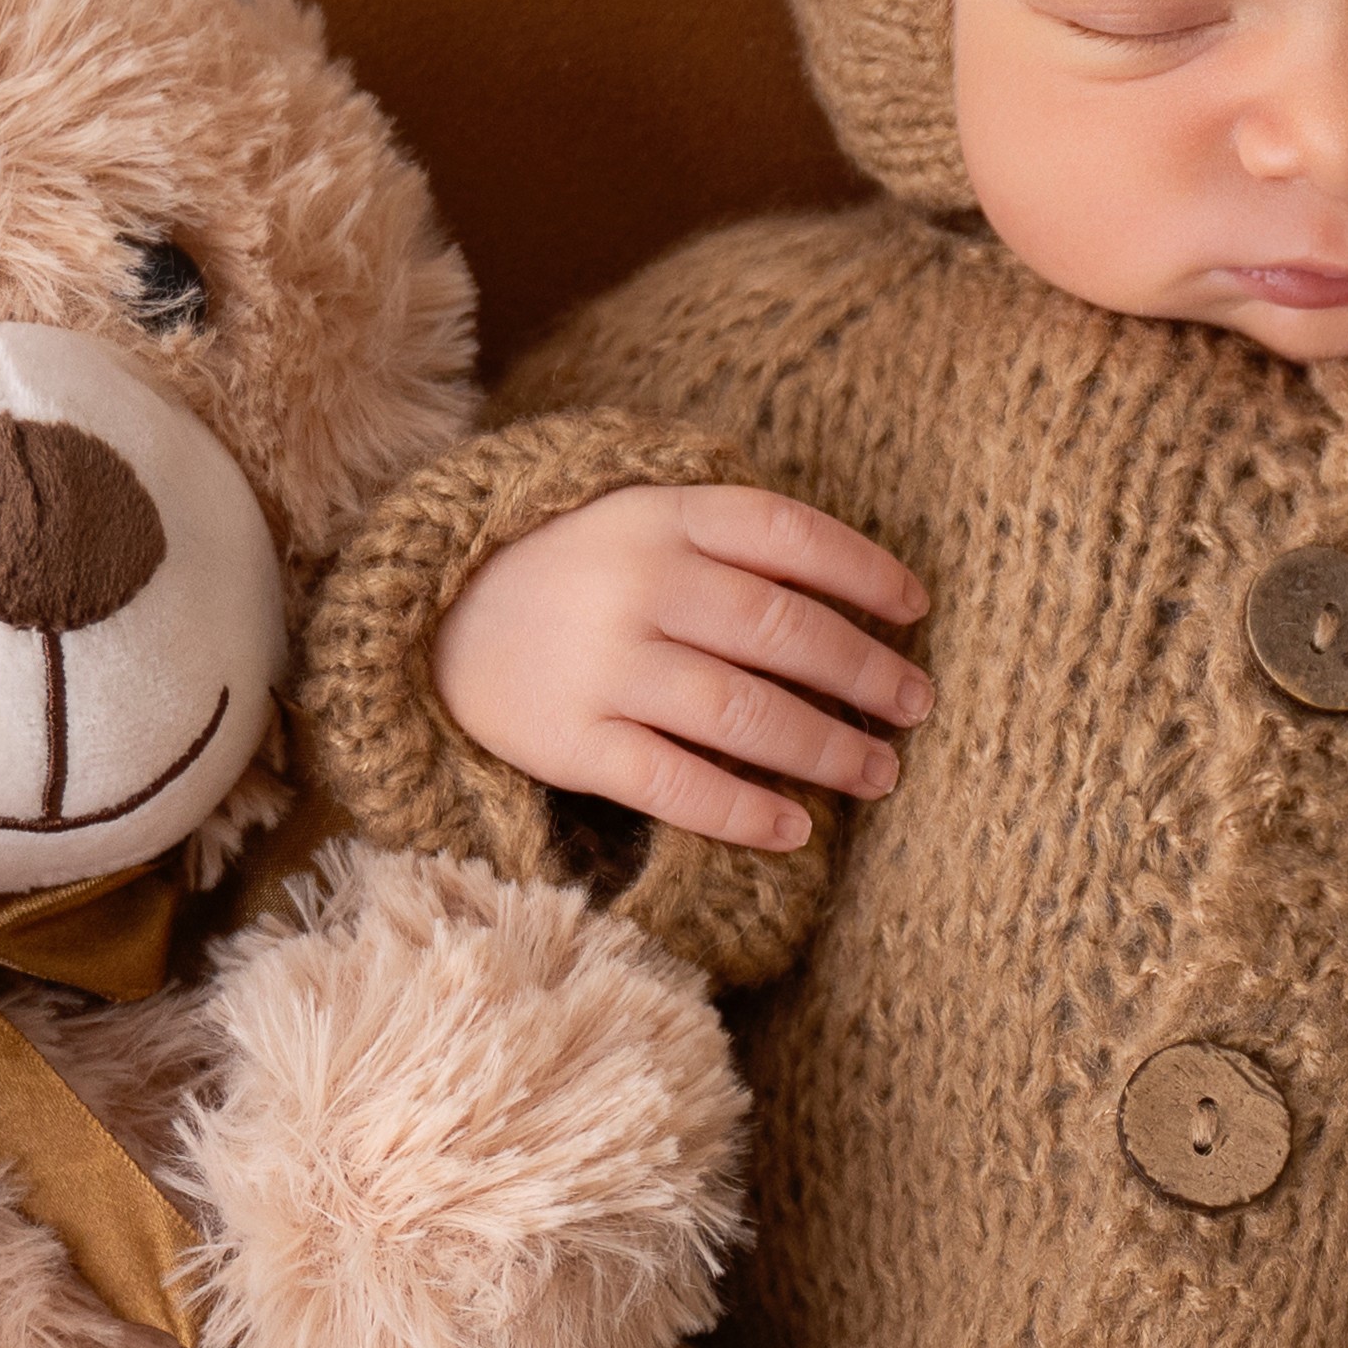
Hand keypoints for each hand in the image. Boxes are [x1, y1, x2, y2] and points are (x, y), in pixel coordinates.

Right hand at [437, 485, 930, 852]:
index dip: (863, 570)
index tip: (914, 608)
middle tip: (916, 706)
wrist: (431, 622)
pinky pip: (677, 783)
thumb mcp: (636, 519)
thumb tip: (852, 598)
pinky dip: (744, 811)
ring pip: (743, 711)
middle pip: (782, 629)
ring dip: (826, 748)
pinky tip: (794, 830)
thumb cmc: (569, 573)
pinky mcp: (573, 742)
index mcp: (661, 517)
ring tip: (879, 772)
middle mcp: (639, 584)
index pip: (788, 533)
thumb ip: (725, 539)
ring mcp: (604, 664)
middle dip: (865, 673)